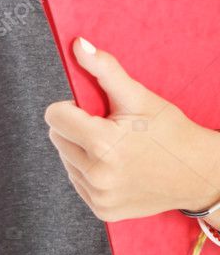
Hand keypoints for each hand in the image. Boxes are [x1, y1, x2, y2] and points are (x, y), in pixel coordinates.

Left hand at [44, 37, 219, 220]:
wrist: (199, 174)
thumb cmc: (169, 130)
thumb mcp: (138, 96)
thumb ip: (104, 69)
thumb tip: (77, 44)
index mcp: (103, 145)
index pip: (54, 116)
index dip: (72, 108)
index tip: (96, 110)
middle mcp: (98, 176)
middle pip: (57, 137)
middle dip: (76, 128)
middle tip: (111, 129)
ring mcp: (100, 197)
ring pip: (66, 159)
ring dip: (81, 149)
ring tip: (116, 149)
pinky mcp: (103, 210)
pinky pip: (77, 181)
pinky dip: (89, 170)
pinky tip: (115, 167)